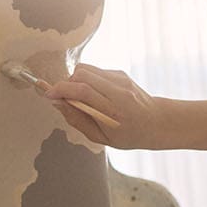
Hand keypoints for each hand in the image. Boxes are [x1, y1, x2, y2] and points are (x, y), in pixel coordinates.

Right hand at [43, 62, 165, 147]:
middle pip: (82, 74)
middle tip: (65, 98)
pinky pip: (95, 71)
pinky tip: (95, 94)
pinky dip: (87, 80)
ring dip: (76, 80)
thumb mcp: (102, 137)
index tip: (48, 95)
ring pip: (86, 68)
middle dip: (66, 83)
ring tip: (81, 97)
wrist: (158, 122)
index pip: (82, 91)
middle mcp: (118, 90)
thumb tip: (57, 103)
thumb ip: (77, 120)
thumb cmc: (130, 135)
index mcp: (114, 110)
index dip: (61, 89)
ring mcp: (121, 79)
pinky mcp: (120, 73)